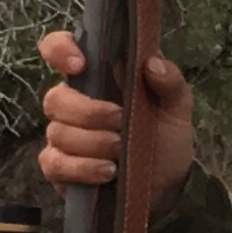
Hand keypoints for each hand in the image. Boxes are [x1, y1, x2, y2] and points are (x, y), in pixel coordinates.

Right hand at [36, 30, 195, 195]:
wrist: (165, 183)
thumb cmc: (164, 137)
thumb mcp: (176, 107)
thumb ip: (170, 82)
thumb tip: (152, 64)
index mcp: (95, 76)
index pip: (58, 48)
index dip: (59, 50)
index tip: (79, 64)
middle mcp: (72, 103)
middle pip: (55, 98)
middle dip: (89, 112)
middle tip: (120, 121)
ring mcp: (62, 136)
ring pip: (58, 133)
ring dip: (93, 142)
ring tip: (120, 150)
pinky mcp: (59, 168)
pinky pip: (55, 164)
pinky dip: (82, 168)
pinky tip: (108, 171)